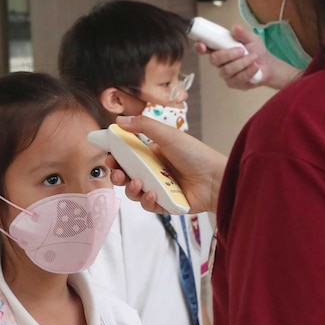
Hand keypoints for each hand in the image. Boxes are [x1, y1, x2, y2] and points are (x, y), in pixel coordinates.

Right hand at [106, 115, 226, 212]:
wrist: (216, 178)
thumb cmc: (196, 154)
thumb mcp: (168, 135)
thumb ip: (143, 126)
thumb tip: (119, 119)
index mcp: (152, 153)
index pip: (126, 156)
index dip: (115, 157)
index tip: (109, 156)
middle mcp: (153, 171)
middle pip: (126, 175)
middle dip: (117, 174)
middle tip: (117, 172)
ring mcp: (158, 188)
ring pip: (134, 191)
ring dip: (131, 188)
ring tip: (138, 183)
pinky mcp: (164, 204)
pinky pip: (147, 205)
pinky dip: (146, 200)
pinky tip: (153, 193)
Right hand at [194, 25, 301, 90]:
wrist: (269, 66)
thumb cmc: (257, 51)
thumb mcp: (251, 39)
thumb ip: (242, 34)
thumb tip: (235, 27)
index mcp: (220, 50)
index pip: (204, 49)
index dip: (200, 47)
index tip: (202, 45)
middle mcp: (219, 63)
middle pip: (214, 60)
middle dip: (228, 55)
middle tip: (242, 50)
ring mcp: (225, 74)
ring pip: (226, 70)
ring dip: (242, 63)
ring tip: (254, 57)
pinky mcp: (233, 83)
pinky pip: (237, 79)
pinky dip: (248, 71)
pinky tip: (255, 67)